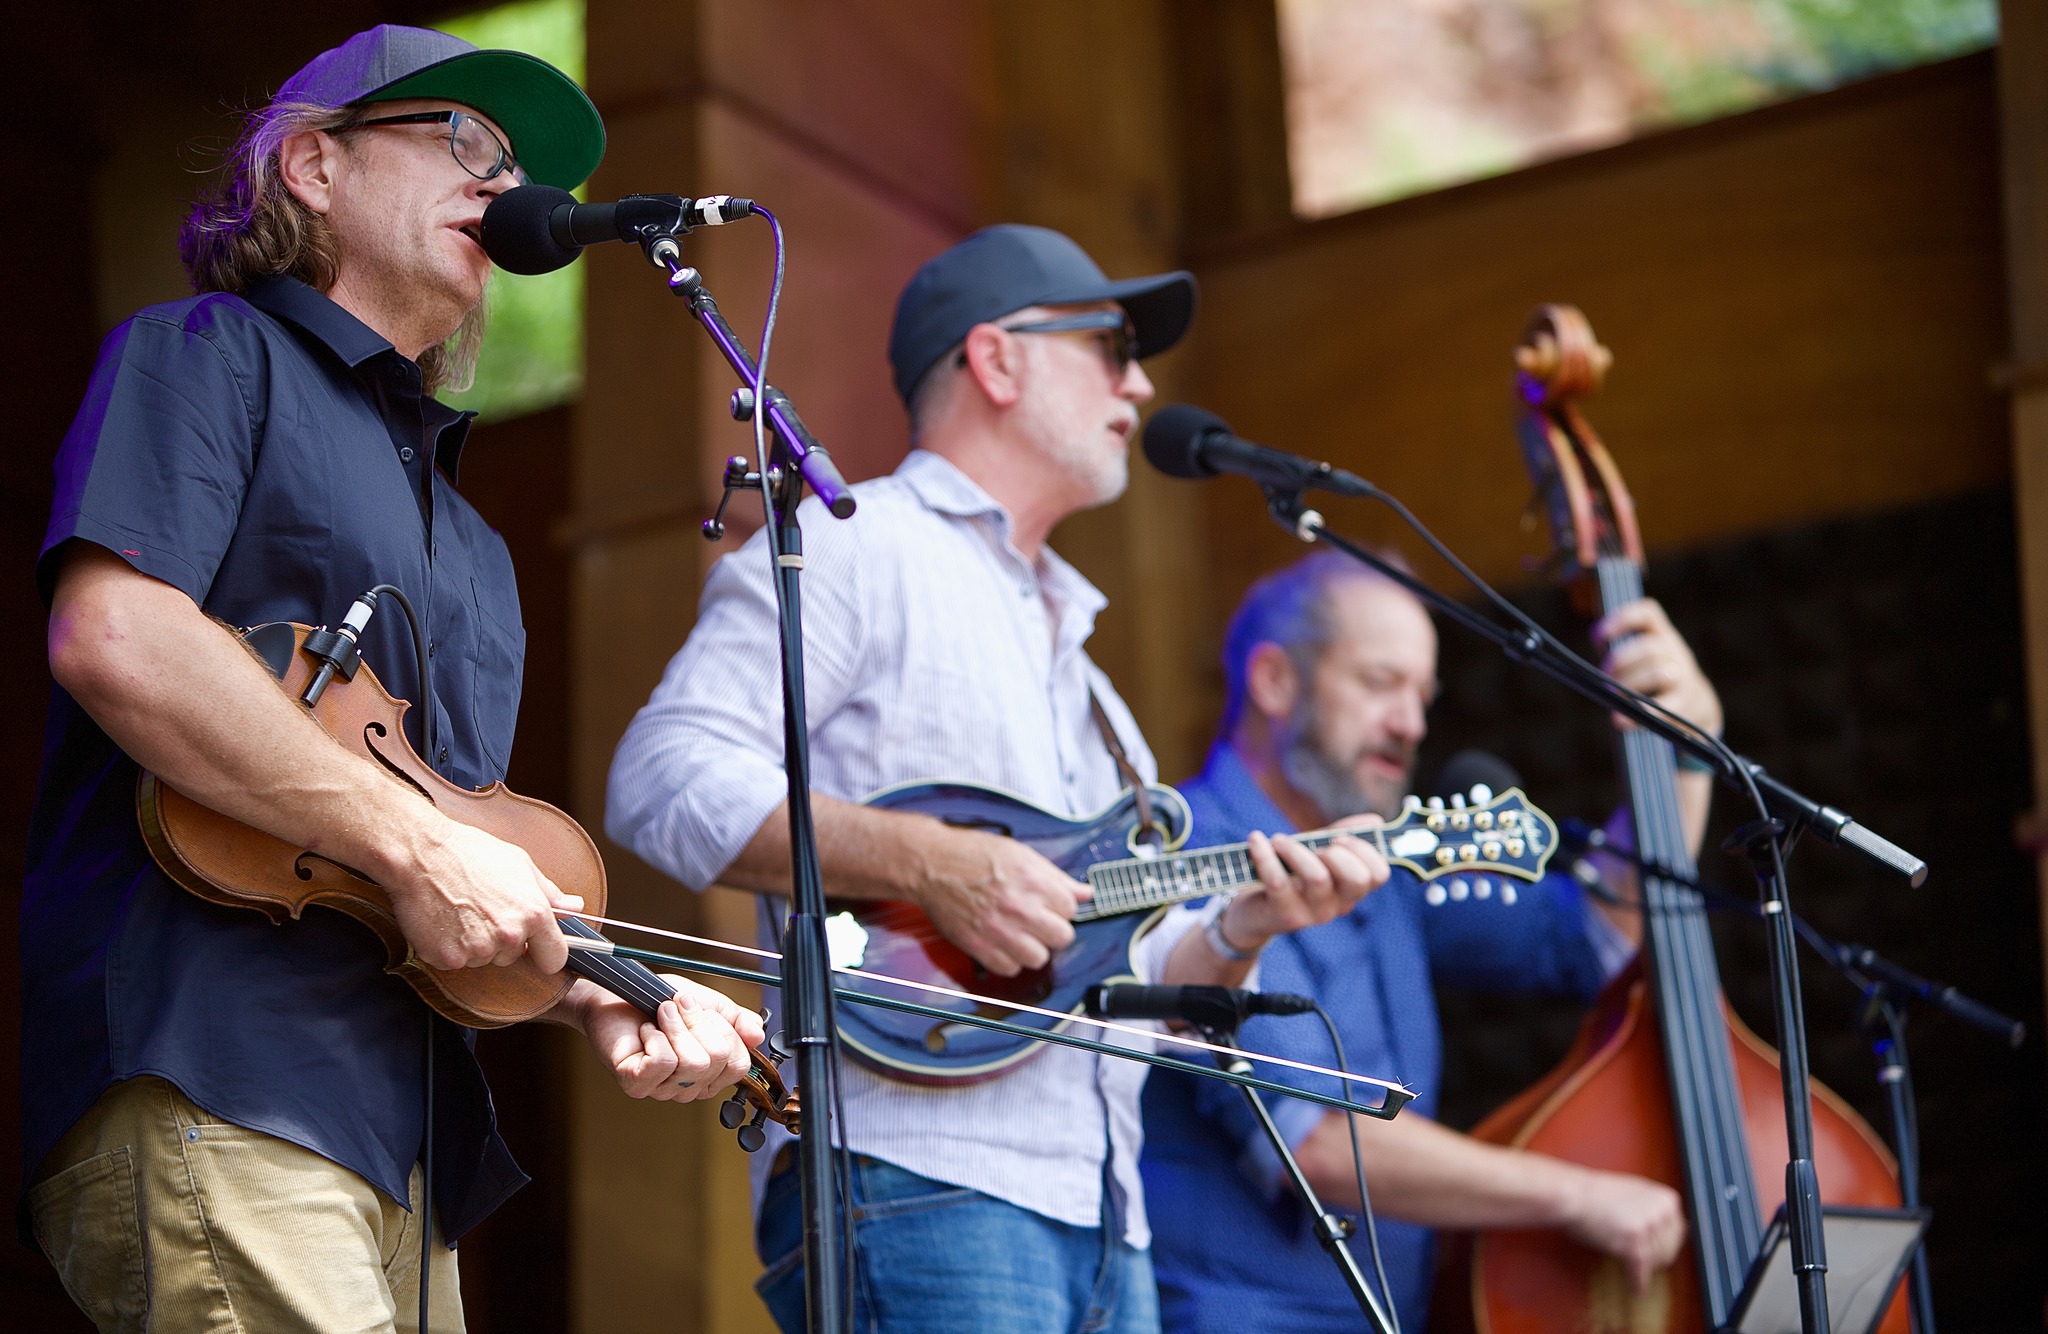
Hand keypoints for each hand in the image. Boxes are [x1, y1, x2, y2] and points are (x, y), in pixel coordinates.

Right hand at [385, 818, 581, 972]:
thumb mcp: (520, 864)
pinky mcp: (447, 958)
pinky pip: (455, 962)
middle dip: (501, 940)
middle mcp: (509, 936)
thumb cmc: (470, 853)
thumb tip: (575, 907)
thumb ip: (550, 893)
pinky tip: (443, 921)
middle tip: (482, 908)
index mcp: (533, 914)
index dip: (546, 953)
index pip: (555, 958)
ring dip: (474, 943)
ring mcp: (477, 950)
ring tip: (460, 910)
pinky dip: (448, 948)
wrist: (420, 853)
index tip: (537, 948)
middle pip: (512, 957)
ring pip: (483, 959)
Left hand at [570, 976, 765, 1102]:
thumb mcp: (710, 1005)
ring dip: (676, 1026)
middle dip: (698, 1022)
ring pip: (692, 1062)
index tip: (703, 1012)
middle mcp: (689, 1087)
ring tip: (661, 1013)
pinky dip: (656, 1035)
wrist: (619, 993)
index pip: (738, 1065)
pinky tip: (646, 1031)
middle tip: (678, 1007)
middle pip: (716, 1060)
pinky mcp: (637, 1084)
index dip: (726, 1033)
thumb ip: (738, 1021)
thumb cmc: (660, 1001)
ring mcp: (662, 1089)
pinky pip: (663, 1062)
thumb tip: (757, 1036)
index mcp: (710, 1074)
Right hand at [912, 823, 1088, 976]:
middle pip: (1062, 937)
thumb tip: (1085, 892)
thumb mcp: (1021, 854)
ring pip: (1038, 958)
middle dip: (1053, 929)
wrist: (931, 865)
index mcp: (1033, 881)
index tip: (1050, 904)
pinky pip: (1009, 968)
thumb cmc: (972, 855)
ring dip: (1033, 948)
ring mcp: (999, 929)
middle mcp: (1019, 907)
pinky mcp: (979, 946)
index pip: (1072, 908)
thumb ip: (1056, 876)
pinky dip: (1009, 959)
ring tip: (1021, 934)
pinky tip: (1003, 943)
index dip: (1061, 906)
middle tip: (1040, 921)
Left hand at [1220, 821, 1388, 951]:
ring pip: (1317, 877)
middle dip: (1337, 853)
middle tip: (1317, 847)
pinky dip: (1265, 854)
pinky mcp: (1285, 915)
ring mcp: (1313, 914)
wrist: (1253, 912)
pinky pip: (1278, 881)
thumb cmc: (1290, 875)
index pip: (1378, 875)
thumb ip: (1344, 836)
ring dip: (1296, 850)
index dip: (1363, 850)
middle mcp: (1338, 905)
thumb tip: (1375, 821)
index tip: (1339, 839)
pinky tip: (1257, 839)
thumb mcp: (1318, 853)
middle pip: (1357, 879)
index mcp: (1350, 889)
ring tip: (1278, 840)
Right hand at [1562, 1169, 1686, 1293]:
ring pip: (1656, 1263)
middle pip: (1669, 1250)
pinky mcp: (1633, 1245)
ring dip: (1642, 1267)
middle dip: (1654, 1258)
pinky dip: (1637, 1283)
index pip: (1678, 1232)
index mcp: (1667, 1199)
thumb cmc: (1595, 1193)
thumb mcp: (1635, 1191)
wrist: (1572, 1194)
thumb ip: (1655, 1208)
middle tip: (1640, 1260)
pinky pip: (1640, 1273)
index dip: (1664, 1244)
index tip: (1656, 1251)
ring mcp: (1649, 1228)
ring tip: (1629, 1265)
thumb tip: (1670, 1229)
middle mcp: (1662, 1212)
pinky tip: (1635, 1288)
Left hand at [1593, 599, 1720, 736]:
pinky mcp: (1686, 705)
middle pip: (1648, 648)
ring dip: (1628, 685)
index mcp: (1662, 635)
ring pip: (1657, 673)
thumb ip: (1622, 654)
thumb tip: (1588, 665)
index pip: (1649, 613)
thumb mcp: (1645, 659)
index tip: (1598, 636)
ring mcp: (1684, 677)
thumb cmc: (1656, 680)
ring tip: (1614, 696)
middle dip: (1619, 662)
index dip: (1623, 619)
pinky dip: (1638, 714)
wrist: (1699, 707)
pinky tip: (1620, 721)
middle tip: (1605, 676)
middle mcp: (1675, 652)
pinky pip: (1664, 707)